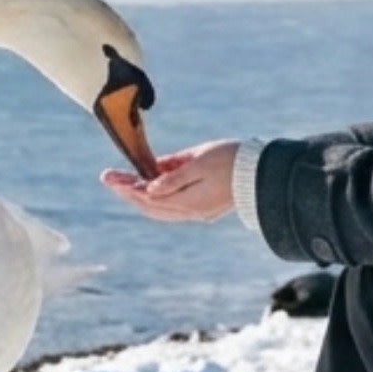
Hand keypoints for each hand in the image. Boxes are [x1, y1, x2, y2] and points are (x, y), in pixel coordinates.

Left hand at [104, 140, 238, 222]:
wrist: (263, 171)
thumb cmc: (233, 160)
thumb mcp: (200, 163)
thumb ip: (172, 177)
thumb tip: (148, 189)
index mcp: (190, 203)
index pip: (149, 198)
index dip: (127, 188)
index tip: (110, 177)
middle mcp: (191, 211)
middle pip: (151, 206)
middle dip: (128, 191)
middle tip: (108, 177)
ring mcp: (198, 210)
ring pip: (160, 208)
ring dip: (140, 195)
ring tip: (122, 182)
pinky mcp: (204, 205)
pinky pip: (173, 205)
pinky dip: (157, 195)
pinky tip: (148, 184)